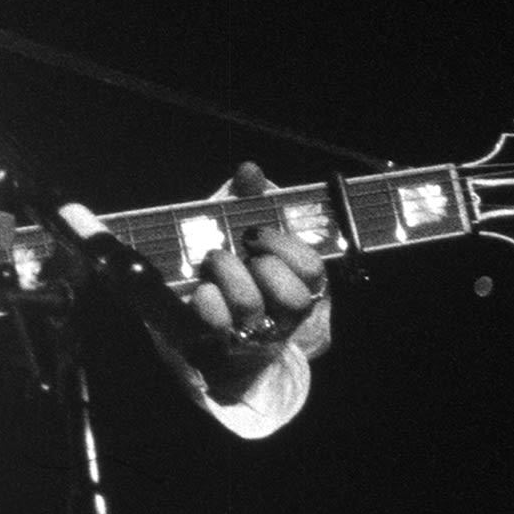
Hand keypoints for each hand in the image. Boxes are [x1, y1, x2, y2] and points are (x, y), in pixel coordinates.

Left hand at [185, 162, 331, 400]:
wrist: (206, 327)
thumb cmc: (233, 270)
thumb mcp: (243, 232)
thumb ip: (251, 199)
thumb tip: (250, 169)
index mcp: (299, 285)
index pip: (312, 269)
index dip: (285, 247)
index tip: (254, 233)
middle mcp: (283, 315)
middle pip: (292, 295)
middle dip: (260, 264)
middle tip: (237, 250)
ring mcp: (254, 333)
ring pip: (250, 304)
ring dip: (227, 273)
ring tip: (212, 262)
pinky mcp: (221, 344)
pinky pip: (215, 321)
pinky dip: (206, 298)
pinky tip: (201, 289)